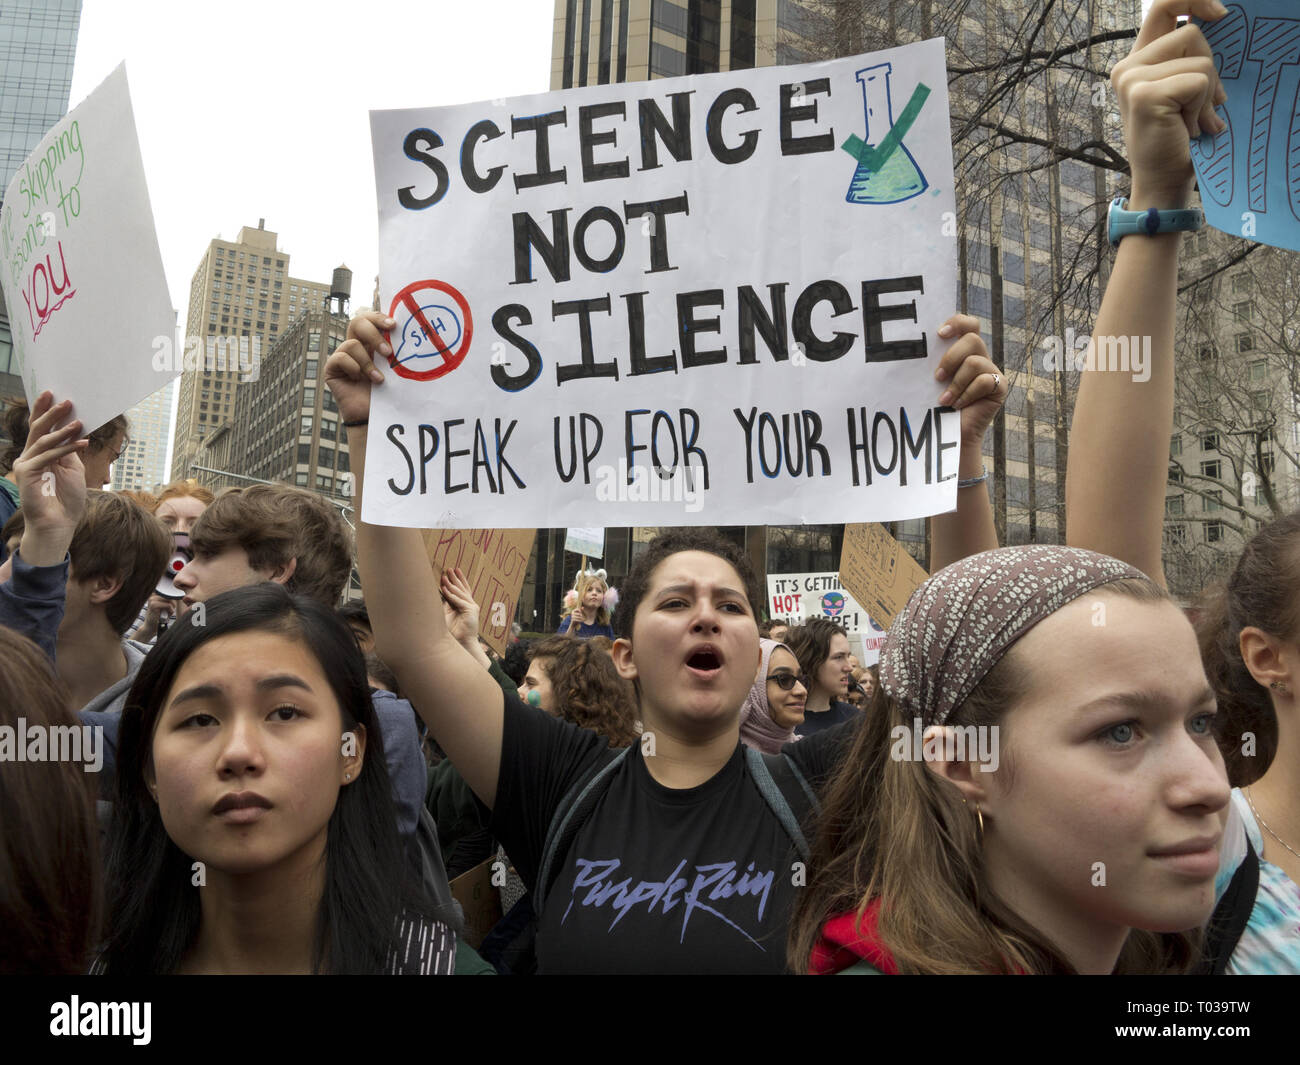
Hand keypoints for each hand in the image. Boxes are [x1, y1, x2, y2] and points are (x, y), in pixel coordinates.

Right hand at [12, 391, 87, 537]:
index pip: (41, 429)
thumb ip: (69, 450)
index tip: (53, 394)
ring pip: (43, 440)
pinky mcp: (27, 472)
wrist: (60, 522)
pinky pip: (48, 455)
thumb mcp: (72, 468)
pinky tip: (82, 442)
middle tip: (66, 401)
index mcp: (40, 454)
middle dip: (52, 414)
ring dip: (63, 430)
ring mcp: (26, 464)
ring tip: (79, 421)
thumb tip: (72, 429)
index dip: (45, 411)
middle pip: (39, 429)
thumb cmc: (67, 498)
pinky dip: (66, 447)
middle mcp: (30, 456)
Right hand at [131, 593, 175, 639]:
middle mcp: (152, 595)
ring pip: (170, 599)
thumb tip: (180, 593)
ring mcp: (152, 599)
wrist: (151, 626)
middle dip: (174, 602)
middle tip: (171, 609)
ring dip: (172, 606)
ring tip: (169, 611)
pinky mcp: (153, 605)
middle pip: (170, 594)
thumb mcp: (166, 605)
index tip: (175, 602)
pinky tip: (168, 614)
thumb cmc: (161, 616)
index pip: (168, 590)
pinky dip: (171, 610)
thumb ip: (170, 599)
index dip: (174, 596)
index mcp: (154, 593)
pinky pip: (168, 605)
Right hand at [324, 311, 391, 425]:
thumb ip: (397, 351)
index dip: (379, 317)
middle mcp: (356, 345)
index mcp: (372, 341)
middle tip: (388, 352)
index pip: (371, 318)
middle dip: (374, 334)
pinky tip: (359, 380)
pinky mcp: (332, 368)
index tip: (394, 325)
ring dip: (368, 362)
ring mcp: (343, 356)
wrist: (375, 416)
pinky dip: (353, 368)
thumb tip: (413, 333)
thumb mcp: (395, 368)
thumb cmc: (389, 392)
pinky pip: (340, 357)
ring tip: (378, 379)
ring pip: (352, 343)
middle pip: (357, 321)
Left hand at [440, 566, 480, 646]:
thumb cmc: (454, 632)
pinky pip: (459, 601)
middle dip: (455, 578)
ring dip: (452, 584)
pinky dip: (452, 595)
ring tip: (444, 576)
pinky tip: (445, 589)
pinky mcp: (471, 611)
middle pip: (462, 588)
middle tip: (449, 568)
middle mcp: (470, 604)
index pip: (461, 590)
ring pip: (460, 593)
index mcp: (465, 605)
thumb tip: (439, 593)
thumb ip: (446, 604)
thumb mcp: (448, 614)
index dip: (455, 581)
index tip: (449, 573)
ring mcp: (472, 607)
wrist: (462, 642)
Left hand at [934, 315, 1007, 443]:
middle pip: (973, 338)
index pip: (968, 324)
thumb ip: (930, 363)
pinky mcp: (999, 386)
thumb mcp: (930, 380)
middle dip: (951, 357)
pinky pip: (983, 381)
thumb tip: (910, 348)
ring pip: (974, 361)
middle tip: (937, 377)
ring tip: (944, 400)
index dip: (957, 323)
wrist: (949, 434)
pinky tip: (957, 406)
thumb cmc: (935, 406)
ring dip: (956, 382)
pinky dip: (966, 394)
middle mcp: (980, 357)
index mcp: (963, 351)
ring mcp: (991, 371)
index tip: (939, 334)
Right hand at [1111, 0, 1227, 206]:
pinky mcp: (1144, 94)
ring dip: (1206, 92)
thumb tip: (1219, 18)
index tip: (1220, 13)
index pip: (1162, 5)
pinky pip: (1198, 79)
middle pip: (1190, 32)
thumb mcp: (1184, 90)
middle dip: (1208, 66)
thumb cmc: (1177, 140)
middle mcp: (1126, 67)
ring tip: (1191, 120)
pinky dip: (1202, 106)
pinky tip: (1188, 128)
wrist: (1163, 183)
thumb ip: (1188, 58)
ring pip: (1199, 58)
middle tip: (1202, 104)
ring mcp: (1131, 80)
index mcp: (1136, 62)